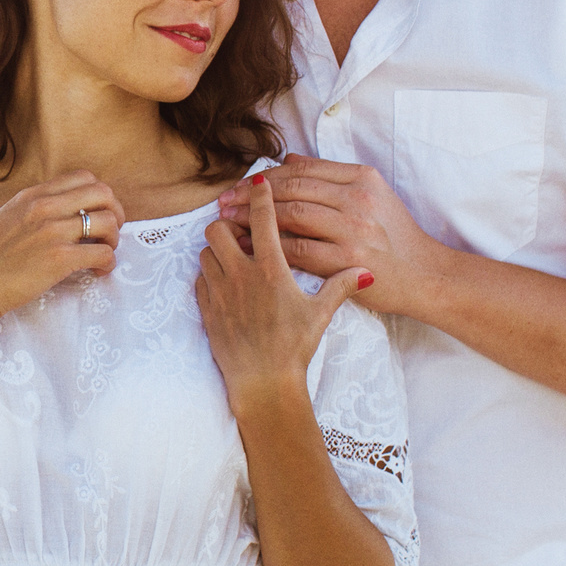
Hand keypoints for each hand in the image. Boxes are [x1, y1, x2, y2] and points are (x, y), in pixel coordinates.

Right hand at [0, 171, 123, 330]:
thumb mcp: (7, 219)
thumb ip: (34, 210)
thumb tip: (63, 214)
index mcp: (32, 195)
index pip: (82, 177)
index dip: (99, 195)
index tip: (98, 213)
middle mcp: (44, 207)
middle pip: (102, 192)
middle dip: (115, 212)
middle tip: (110, 233)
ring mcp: (52, 231)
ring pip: (108, 221)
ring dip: (114, 239)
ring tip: (105, 253)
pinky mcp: (59, 258)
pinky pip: (103, 253)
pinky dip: (108, 263)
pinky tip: (99, 271)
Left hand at [197, 171, 368, 399]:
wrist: (263, 382)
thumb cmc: (294, 347)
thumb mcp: (321, 315)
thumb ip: (341, 287)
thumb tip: (367, 272)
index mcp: (270, 270)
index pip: (262, 220)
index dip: (259, 196)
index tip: (257, 183)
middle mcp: (240, 275)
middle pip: (218, 229)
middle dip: (227, 224)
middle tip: (241, 231)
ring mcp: (219, 292)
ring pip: (205, 252)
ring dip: (216, 249)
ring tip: (233, 255)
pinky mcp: (206, 309)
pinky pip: (198, 280)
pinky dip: (208, 274)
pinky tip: (224, 282)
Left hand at [222, 153, 451, 318]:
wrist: (425, 275)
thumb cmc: (394, 238)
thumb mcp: (372, 195)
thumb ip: (331, 177)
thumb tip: (290, 158)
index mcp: (362, 178)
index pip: (302, 169)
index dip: (266, 176)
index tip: (241, 185)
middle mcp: (358, 199)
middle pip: (291, 189)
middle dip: (251, 195)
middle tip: (224, 201)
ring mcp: (353, 229)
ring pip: (290, 215)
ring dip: (253, 218)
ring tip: (229, 221)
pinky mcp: (347, 260)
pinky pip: (296, 248)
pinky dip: (268, 246)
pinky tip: (249, 247)